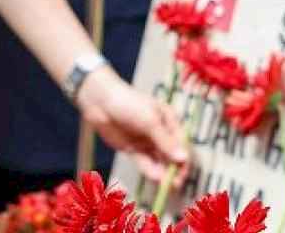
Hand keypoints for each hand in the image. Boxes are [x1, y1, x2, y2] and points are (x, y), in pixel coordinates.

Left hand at [76, 66, 188, 182]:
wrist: (100, 101)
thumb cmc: (129, 103)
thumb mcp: (150, 121)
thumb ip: (165, 141)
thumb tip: (183, 158)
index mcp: (169, 121)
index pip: (182, 144)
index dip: (184, 159)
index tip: (182, 172)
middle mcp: (160, 133)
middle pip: (172, 155)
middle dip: (174, 169)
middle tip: (175, 183)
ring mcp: (147, 142)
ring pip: (159, 161)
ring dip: (163, 172)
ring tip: (164, 184)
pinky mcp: (134, 149)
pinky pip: (145, 162)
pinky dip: (150, 170)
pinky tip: (154, 177)